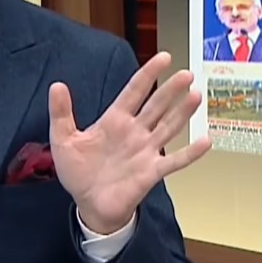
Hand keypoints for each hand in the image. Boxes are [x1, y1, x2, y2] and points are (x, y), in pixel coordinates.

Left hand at [48, 51, 212, 233]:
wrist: (88, 205)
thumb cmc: (79, 172)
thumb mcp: (63, 139)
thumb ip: (61, 113)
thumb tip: (56, 85)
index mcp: (115, 120)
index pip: (134, 91)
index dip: (149, 74)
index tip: (163, 58)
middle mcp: (135, 132)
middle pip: (156, 105)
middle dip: (171, 89)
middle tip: (187, 74)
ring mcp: (145, 151)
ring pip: (168, 127)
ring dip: (182, 113)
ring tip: (196, 96)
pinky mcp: (151, 172)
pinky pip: (174, 161)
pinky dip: (190, 153)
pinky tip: (204, 141)